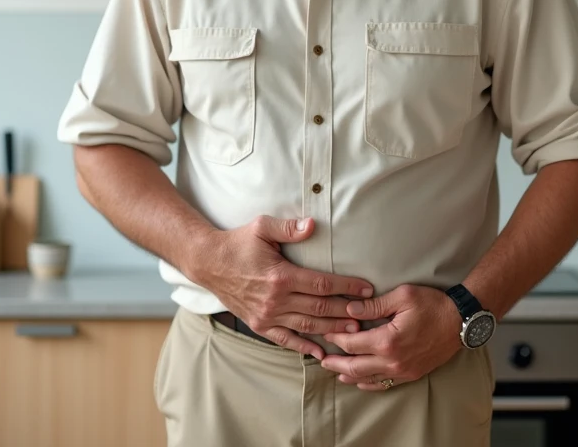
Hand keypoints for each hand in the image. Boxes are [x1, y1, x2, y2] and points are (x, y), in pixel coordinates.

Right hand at [199, 216, 374, 359]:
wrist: (208, 263)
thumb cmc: (237, 243)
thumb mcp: (261, 227)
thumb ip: (288, 228)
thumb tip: (312, 224)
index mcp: (281, 276)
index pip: (323, 284)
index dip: (347, 286)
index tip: (367, 288)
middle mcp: (276, 300)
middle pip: (320, 309)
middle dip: (347, 311)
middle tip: (369, 314)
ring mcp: (267, 315)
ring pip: (307, 326)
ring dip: (332, 330)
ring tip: (354, 331)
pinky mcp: (259, 324)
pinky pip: (285, 340)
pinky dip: (304, 347)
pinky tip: (320, 353)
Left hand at [319, 284, 462, 390]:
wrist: (461, 321)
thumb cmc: (434, 305)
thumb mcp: (403, 296)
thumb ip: (374, 305)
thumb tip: (350, 309)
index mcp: (387, 340)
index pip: (352, 343)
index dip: (337, 338)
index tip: (327, 332)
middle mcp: (393, 360)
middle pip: (355, 366)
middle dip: (336, 363)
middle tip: (322, 359)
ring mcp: (402, 370)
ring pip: (368, 379)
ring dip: (349, 375)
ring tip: (335, 370)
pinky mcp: (411, 374)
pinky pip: (385, 384)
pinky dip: (369, 384)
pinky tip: (360, 381)